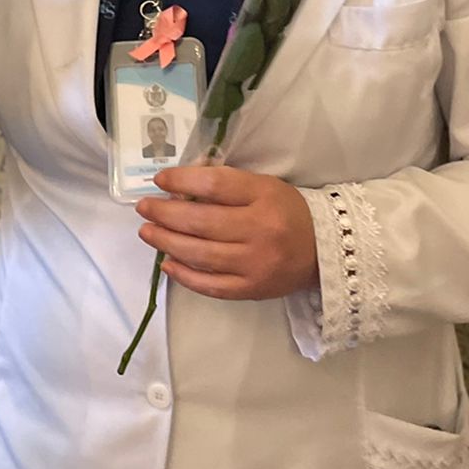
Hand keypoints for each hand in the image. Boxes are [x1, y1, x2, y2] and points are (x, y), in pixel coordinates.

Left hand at [136, 166, 317, 300]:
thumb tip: (179, 187)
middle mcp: (260, 230)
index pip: (215, 185)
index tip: (160, 179)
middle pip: (201, 221)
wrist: (324, 251)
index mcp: (264, 196)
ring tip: (147, 232)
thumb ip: (226, 185)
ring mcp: (255, 263)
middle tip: (144, 208)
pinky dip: (184, 274)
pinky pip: (210, 285)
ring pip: (200, 254)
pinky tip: (166, 263)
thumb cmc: (286, 211)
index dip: (182, 180)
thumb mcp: (263, 186)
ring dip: (166, 242)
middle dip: (165, 214)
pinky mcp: (251, 289)